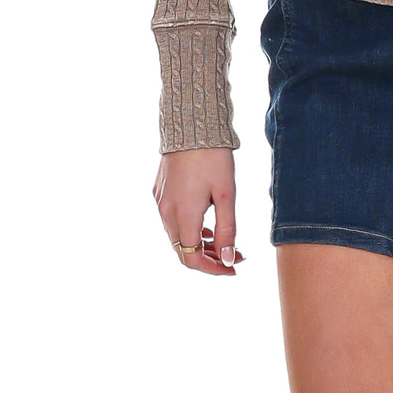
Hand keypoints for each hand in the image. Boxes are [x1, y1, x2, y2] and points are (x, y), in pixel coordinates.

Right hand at [153, 146, 245, 275]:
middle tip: (233, 255)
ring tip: (222, 240)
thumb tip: (229, 258)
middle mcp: (166, 212)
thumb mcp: (226, 194)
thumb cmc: (213, 157)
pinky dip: (189, 228)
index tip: (233, 267)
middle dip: (208, 258)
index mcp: (183, 215)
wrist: (191, 124)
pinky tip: (206, 223)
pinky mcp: (159, 191)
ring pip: (177, 236)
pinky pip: (171, 220)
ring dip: (198, 243)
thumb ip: (227, 229)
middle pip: (183, 250)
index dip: (213, 268)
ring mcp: (160, 201)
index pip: (192, 258)